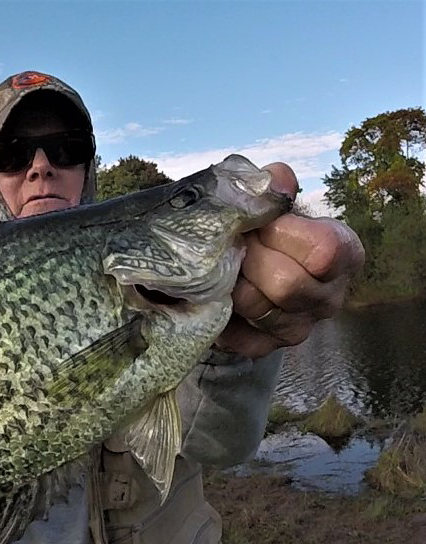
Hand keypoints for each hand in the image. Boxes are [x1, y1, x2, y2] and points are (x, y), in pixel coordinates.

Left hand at [216, 162, 364, 358]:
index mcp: (344, 253)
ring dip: (231, 283)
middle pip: (287, 284)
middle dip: (249, 259)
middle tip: (232, 245)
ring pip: (259, 309)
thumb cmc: (264, 228)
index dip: (280, 234)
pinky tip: (217, 293)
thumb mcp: (270, 202)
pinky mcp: (267, 347)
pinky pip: (239, 336)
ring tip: (221, 265)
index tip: (259, 225)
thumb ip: (273, 187)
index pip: (322, 251)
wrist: (245, 262)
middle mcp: (330, 297)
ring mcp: (300, 327)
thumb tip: (276, 179)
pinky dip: (220, 312)